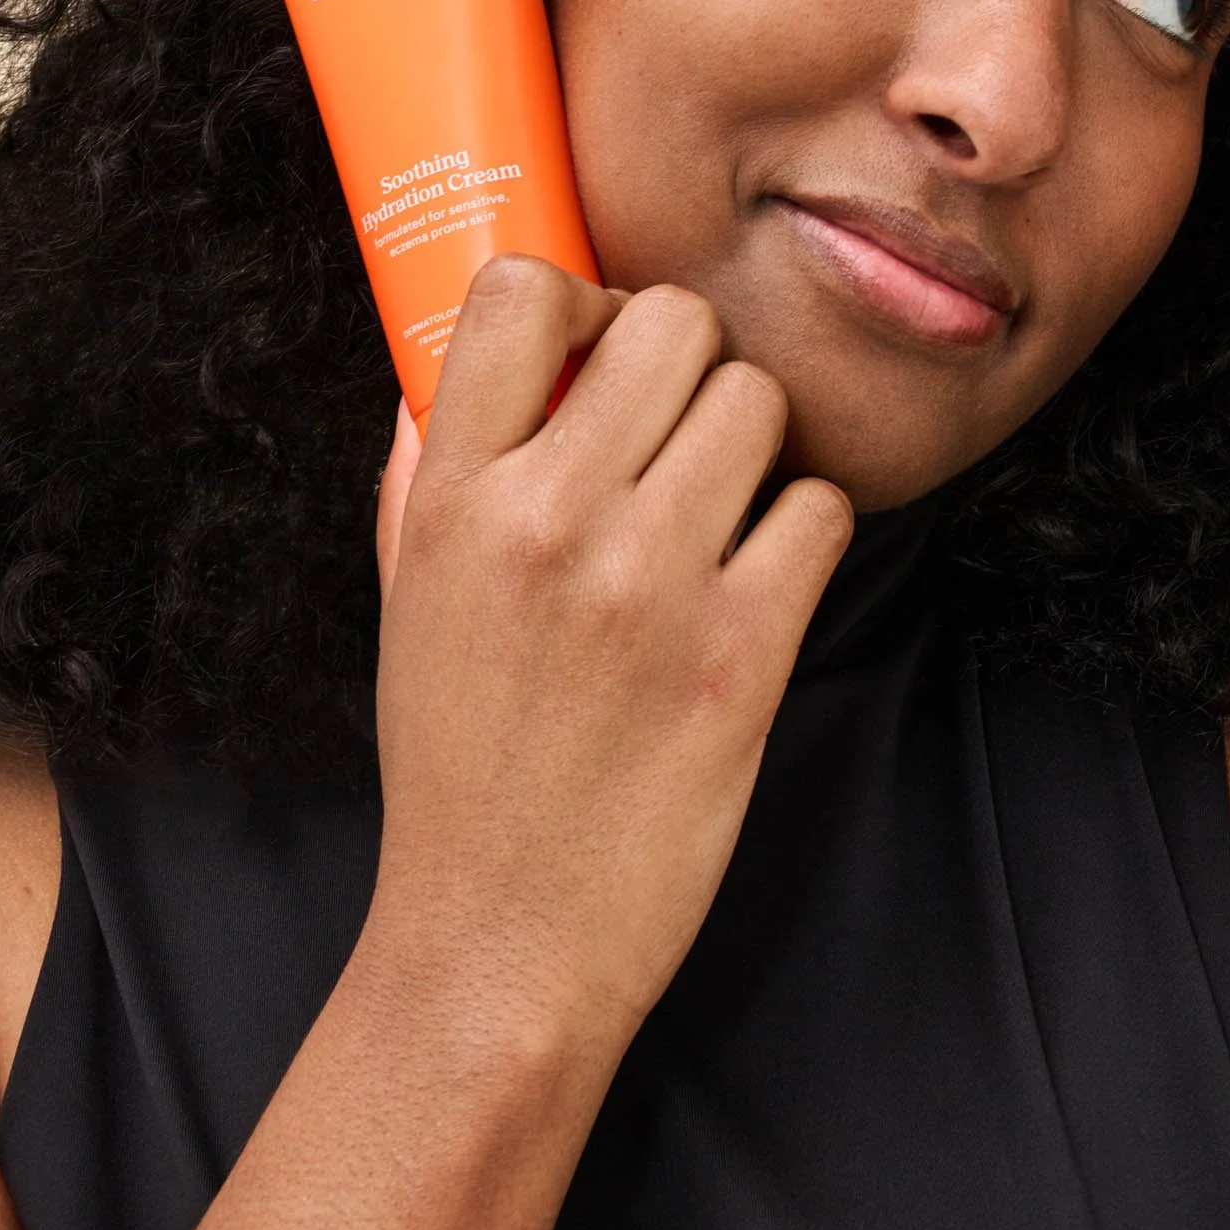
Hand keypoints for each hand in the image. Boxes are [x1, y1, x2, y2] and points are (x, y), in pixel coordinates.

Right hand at [368, 257, 852, 1062]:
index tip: (595, 347)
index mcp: (454, 499)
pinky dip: (803, 532)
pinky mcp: (742, 651)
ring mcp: (651, 582)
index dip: (580, 295)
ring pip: (758, 402)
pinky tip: (760, 579)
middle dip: (688, 362)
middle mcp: (550, 519)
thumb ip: (428, 478)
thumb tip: (457, 372)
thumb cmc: (459, 771)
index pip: (518, 290)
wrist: (503, 939)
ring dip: (753, 444)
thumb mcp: (408, 604)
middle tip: (677, 429)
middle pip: (673, 322)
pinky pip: (821, 508)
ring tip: (719, 510)